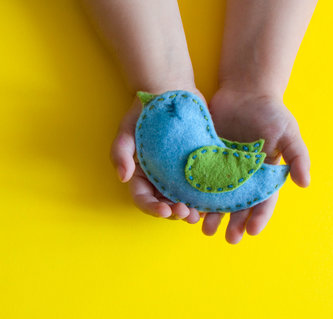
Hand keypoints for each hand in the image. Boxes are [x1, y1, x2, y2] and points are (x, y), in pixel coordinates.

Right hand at [111, 88, 206, 223]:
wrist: (170, 91)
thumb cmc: (144, 111)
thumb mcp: (126, 130)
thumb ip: (120, 153)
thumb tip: (123, 177)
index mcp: (140, 174)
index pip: (142, 198)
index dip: (152, 208)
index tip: (164, 210)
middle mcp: (158, 178)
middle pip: (164, 204)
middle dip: (174, 213)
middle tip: (186, 214)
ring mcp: (178, 174)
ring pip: (182, 200)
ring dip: (189, 211)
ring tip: (198, 214)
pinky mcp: (195, 167)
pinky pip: (199, 187)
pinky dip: (204, 198)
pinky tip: (211, 202)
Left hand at [203, 87, 310, 243]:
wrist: (243, 91)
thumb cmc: (270, 111)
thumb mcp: (288, 131)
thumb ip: (297, 157)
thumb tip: (305, 184)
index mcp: (263, 173)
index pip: (262, 200)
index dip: (258, 216)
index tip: (251, 232)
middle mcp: (242, 175)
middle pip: (237, 204)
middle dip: (233, 222)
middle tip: (226, 238)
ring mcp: (222, 168)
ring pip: (216, 197)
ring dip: (212, 214)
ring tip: (204, 228)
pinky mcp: (205, 159)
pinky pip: (199, 180)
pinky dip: (194, 194)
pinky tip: (189, 206)